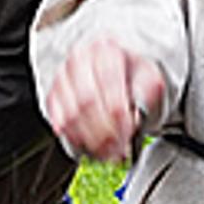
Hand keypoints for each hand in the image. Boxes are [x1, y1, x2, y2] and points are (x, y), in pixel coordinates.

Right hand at [44, 36, 165, 161]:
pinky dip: (74, 139)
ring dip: (90, 140)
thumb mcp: (150, 76)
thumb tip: (141, 110)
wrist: (114, 66)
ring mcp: (62, 77)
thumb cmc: (131, 74)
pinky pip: (59, 122)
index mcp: (106, 50)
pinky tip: (91, 148)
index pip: (108, 83)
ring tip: (108, 153)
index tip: (129, 132)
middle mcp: (79, 60)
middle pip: (86, 101)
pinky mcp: (53, 95)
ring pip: (70, 115)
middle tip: (119, 149)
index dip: (118, 113)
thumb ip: (149, 92)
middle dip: (104, 132)